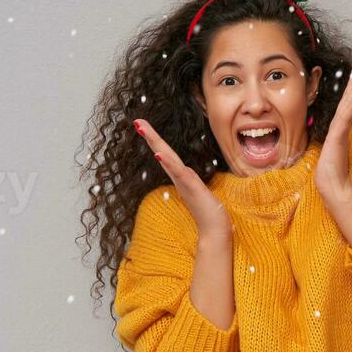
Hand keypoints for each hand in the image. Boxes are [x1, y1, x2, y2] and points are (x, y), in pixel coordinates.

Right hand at [134, 119, 230, 242]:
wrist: (214, 230)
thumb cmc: (209, 213)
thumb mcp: (200, 192)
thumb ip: (191, 182)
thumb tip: (187, 173)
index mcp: (181, 176)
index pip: (166, 154)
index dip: (156, 141)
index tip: (145, 127)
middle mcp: (179, 177)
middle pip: (162, 152)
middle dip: (150, 136)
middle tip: (137, 121)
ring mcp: (183, 181)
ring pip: (167, 158)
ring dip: (155, 142)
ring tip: (142, 128)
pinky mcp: (190, 187)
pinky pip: (178, 172)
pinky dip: (168, 163)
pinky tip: (158, 154)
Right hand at [313, 56, 351, 204]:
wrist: (331, 188)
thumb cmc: (336, 173)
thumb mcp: (344, 153)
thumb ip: (346, 142)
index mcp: (340, 128)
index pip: (348, 102)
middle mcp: (338, 126)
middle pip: (348, 97)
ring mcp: (337, 131)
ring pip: (347, 103)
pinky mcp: (337, 138)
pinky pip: (346, 118)